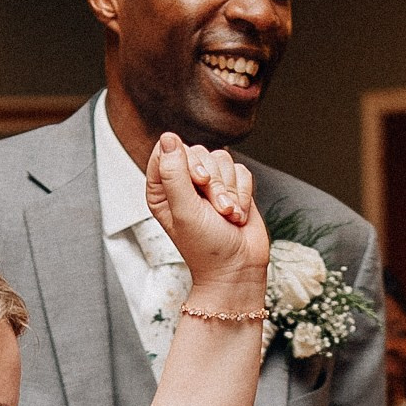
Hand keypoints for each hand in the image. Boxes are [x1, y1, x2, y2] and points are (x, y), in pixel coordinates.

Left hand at [145, 133, 269, 301]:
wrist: (238, 268)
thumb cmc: (205, 247)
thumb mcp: (184, 210)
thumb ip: (174, 173)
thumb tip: (169, 137)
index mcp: (162, 189)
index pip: (168, 150)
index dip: (187, 161)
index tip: (198, 183)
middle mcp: (183, 184)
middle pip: (199, 152)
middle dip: (213, 182)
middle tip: (214, 208)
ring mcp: (209, 185)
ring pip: (222, 160)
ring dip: (229, 191)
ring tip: (227, 216)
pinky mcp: (233, 187)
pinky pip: (242, 171)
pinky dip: (243, 194)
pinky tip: (237, 215)